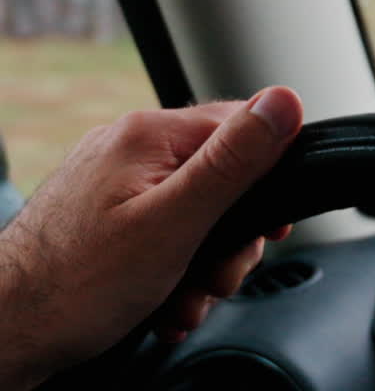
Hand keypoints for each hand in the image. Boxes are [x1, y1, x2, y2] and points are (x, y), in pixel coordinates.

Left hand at [0, 87, 303, 389]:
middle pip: (221, 176)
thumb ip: (235, 161)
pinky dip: (173, 269)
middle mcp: (128, 148)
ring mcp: (112, 182)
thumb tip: (285, 101)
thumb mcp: (176, 222)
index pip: (242, 127)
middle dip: (230, 237)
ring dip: (202, 263)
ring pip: (195, 211)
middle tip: (216, 276)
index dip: (267, 179)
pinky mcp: (103, 215)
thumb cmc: (74, 286)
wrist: (2, 334)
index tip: (269, 227)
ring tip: (183, 299)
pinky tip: (164, 301)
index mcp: (149, 136)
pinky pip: (163, 231)